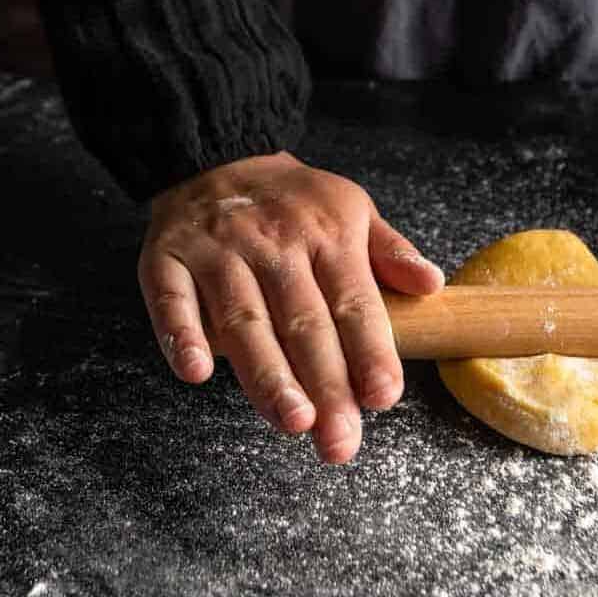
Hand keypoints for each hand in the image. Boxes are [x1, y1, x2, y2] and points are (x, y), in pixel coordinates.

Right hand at [138, 152, 443, 462]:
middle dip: (324, 386)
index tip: (383, 397)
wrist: (217, 156)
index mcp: (327, 234)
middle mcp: (274, 243)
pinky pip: (171, 300)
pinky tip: (196, 373)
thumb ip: (391, 252)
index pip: (353, 302)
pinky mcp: (166, 258)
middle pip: (302, 323)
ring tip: (292, 422)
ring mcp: (217, 251)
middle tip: (339, 440)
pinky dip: (181, 335)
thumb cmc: (294, 200)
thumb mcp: (353, 209)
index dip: (370, 351)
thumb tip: (431, 285)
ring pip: (243, 320)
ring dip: (266, 374)